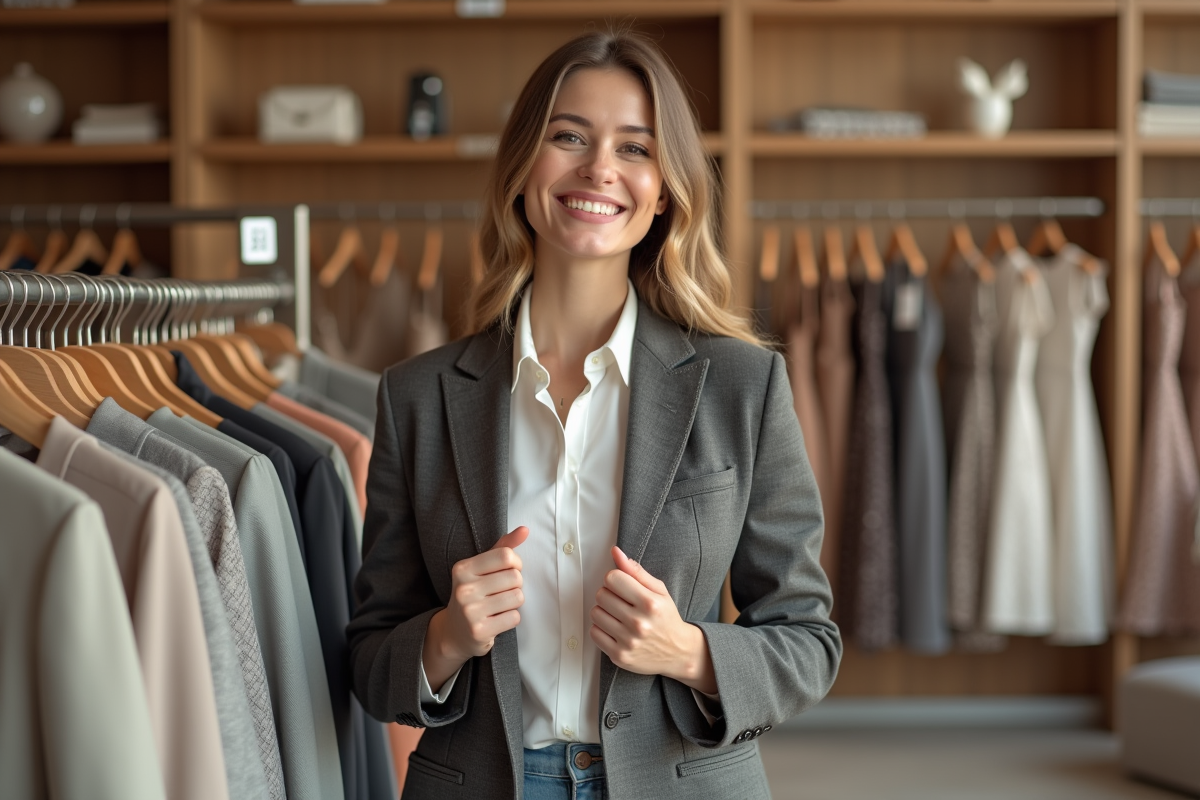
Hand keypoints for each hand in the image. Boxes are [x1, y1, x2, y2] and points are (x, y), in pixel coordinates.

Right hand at [423, 526, 527, 690]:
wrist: (454, 632)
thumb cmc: (474, 594)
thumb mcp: (482, 568)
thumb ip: (502, 547)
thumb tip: (525, 529)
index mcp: (463, 568)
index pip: (506, 556)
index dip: (516, 563)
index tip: (509, 571)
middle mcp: (463, 588)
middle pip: (515, 577)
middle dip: (515, 584)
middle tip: (501, 592)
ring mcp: (470, 611)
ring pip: (517, 597)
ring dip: (514, 602)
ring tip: (499, 605)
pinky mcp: (479, 631)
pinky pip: (514, 617)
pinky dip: (511, 618)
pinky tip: (496, 619)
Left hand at [589, 546, 717, 693]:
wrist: (678, 652)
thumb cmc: (667, 618)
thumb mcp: (659, 591)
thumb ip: (636, 571)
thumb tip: (615, 552)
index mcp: (650, 603)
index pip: (612, 578)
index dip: (615, 579)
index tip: (622, 585)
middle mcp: (639, 623)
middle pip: (601, 594)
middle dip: (609, 594)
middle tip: (621, 601)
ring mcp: (628, 641)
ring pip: (595, 613)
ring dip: (603, 611)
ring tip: (617, 614)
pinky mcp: (619, 655)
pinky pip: (594, 633)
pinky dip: (601, 628)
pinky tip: (614, 628)